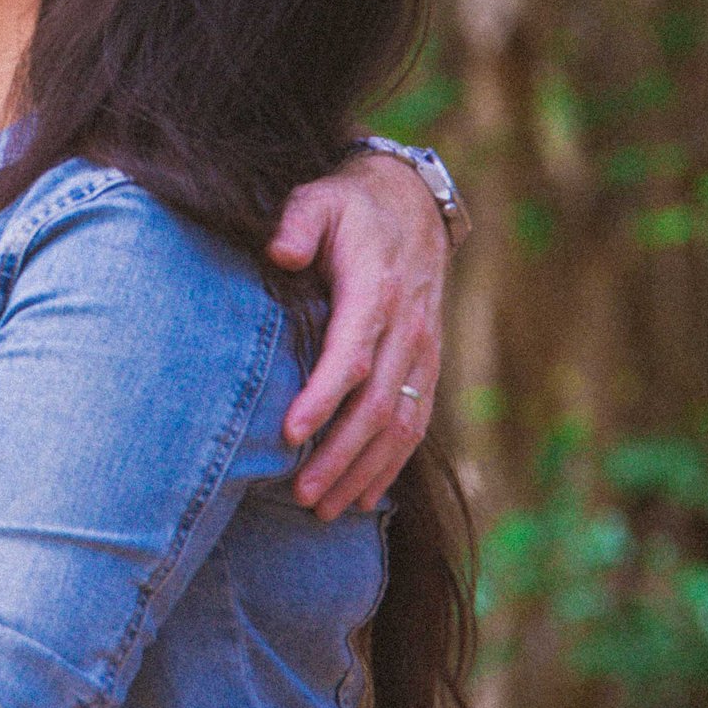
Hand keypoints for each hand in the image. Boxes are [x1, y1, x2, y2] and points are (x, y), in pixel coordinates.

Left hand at [271, 149, 450, 517]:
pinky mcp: (427, 367)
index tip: (289, 435)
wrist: (412, 205)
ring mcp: (423, 352)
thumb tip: (280, 250)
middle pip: (377, 406)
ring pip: (401, 425)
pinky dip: (390, 465)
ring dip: (364, 472)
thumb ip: (297, 222)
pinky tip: (361, 496)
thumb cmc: (350, 207)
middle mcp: (408, 329)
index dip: (322, 398)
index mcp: (377, 290)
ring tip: (323, 509)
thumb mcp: (319, 198)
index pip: (352, 355)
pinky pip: (416, 425)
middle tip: (301, 495)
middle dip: (339, 455)